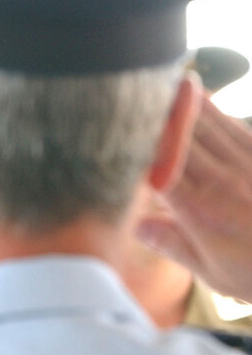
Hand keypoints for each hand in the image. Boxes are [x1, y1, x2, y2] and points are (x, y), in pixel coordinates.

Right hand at [137, 92, 251, 300]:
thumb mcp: (212, 272)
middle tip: (131, 90)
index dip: (138, 143)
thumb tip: (136, 227)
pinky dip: (214, 110)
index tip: (117, 125)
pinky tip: (201, 97)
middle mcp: (221, 181)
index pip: (159, 166)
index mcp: (199, 210)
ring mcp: (247, 165)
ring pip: (209, 124)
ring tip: (159, 83)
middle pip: (182, 136)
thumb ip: (171, 244)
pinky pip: (236, 126)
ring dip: (182, 102)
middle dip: (156, 113)